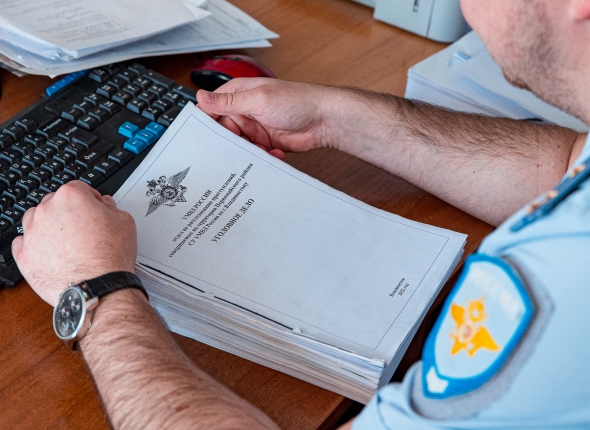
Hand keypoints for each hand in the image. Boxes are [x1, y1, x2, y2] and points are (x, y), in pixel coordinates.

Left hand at [12, 181, 136, 306]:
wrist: (97, 288)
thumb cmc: (110, 257)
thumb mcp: (125, 222)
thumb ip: (111, 208)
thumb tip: (105, 206)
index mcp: (71, 197)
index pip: (78, 188)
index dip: (90, 198)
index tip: (94, 208)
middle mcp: (48, 211)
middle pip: (54, 201)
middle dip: (67, 211)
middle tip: (83, 227)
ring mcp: (32, 233)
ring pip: (34, 219)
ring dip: (47, 225)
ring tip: (65, 240)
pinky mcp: (24, 255)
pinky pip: (22, 242)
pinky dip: (34, 244)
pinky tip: (50, 252)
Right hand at [197, 78, 336, 158]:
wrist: (325, 119)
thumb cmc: (297, 101)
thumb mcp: (259, 99)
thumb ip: (229, 102)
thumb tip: (201, 96)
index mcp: (239, 95)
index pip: (212, 109)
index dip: (206, 124)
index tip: (202, 139)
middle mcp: (245, 111)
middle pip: (224, 132)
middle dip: (228, 143)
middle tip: (234, 151)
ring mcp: (255, 128)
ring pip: (239, 146)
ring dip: (247, 152)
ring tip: (258, 151)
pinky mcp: (266, 143)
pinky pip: (254, 154)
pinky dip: (261, 157)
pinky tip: (273, 154)